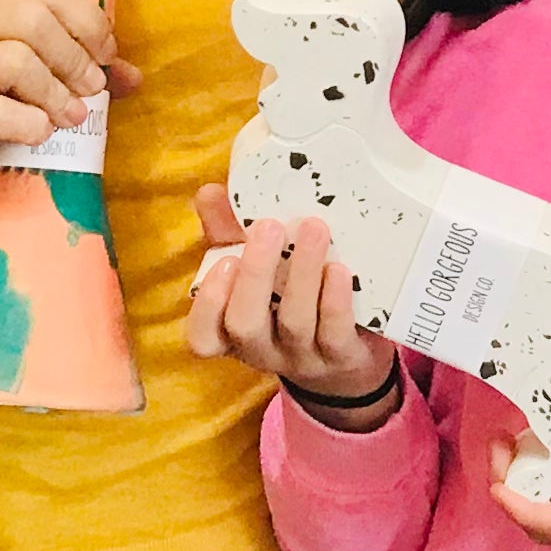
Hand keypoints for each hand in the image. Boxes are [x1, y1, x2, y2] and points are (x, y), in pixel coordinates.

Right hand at [0, 0, 138, 186]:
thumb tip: (130, 76)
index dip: (88, 18)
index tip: (106, 50)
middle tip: (92, 86)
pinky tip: (38, 132)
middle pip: (36, 21)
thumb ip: (45, 50)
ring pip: (21, 64)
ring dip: (60, 94)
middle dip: (79, 56)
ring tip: (72, 114)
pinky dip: (33, 125)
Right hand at [187, 185, 398, 431]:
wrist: (347, 356)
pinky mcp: (342, 358)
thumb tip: (210, 191)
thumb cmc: (288, 299)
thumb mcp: (257, 269)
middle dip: (255, 274)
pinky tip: (340, 269)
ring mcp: (302, 357)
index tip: (226, 261)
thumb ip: (229, 233)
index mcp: (232, 331)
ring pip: (295, 323)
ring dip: (303, 274)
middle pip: (245, 325)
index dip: (208, 305)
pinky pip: (335, 333)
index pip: (202, 337)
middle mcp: (262, 349)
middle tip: (268, 227)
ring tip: (314, 228)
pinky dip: (335, 299)